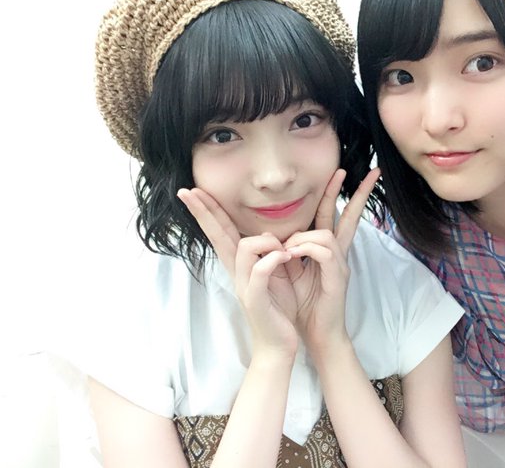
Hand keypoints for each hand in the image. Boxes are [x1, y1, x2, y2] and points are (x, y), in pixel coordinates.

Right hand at [177, 189, 297, 358]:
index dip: (208, 211)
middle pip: (217, 235)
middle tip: (189, 191)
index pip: (221, 231)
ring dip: (266, 241)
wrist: (279, 344)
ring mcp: (244, 286)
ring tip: (285, 251)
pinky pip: (259, 271)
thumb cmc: (278, 308)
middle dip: (205, 212)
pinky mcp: (255, 299)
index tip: (192, 191)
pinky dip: (272, 259)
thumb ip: (268, 253)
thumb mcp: (275, 274)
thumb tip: (267, 234)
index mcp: (241, 265)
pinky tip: (285, 257)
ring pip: (243, 247)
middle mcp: (237, 272)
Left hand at [283, 167, 380, 355]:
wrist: (316, 335)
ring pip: (326, 232)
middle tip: (369, 171)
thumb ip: (288, 252)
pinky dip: (305, 248)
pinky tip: (291, 257)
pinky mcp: (338, 277)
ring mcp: (340, 264)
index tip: (341, 172)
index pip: (333, 215)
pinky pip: (325, 250)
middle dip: (357, 192)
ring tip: (286, 251)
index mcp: (326, 251)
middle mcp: (337, 253)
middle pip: (347, 215)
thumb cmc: (303, 306)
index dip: (336, 193)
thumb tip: (276, 234)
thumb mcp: (290, 273)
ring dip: (302, 236)